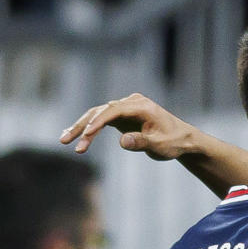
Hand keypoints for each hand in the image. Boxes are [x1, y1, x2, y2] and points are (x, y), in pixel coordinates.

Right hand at [60, 92, 196, 159]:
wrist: (183, 139)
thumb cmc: (173, 142)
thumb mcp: (159, 146)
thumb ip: (141, 142)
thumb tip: (122, 141)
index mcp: (141, 106)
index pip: (113, 111)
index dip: (97, 122)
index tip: (85, 135)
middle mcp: (131, 102)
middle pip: (101, 111)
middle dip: (82, 126)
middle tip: (66, 141)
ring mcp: (126, 107)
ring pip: (98, 114)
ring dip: (81, 127)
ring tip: (64, 141)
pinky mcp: (123, 115)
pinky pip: (102, 119)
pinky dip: (89, 127)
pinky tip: (75, 135)